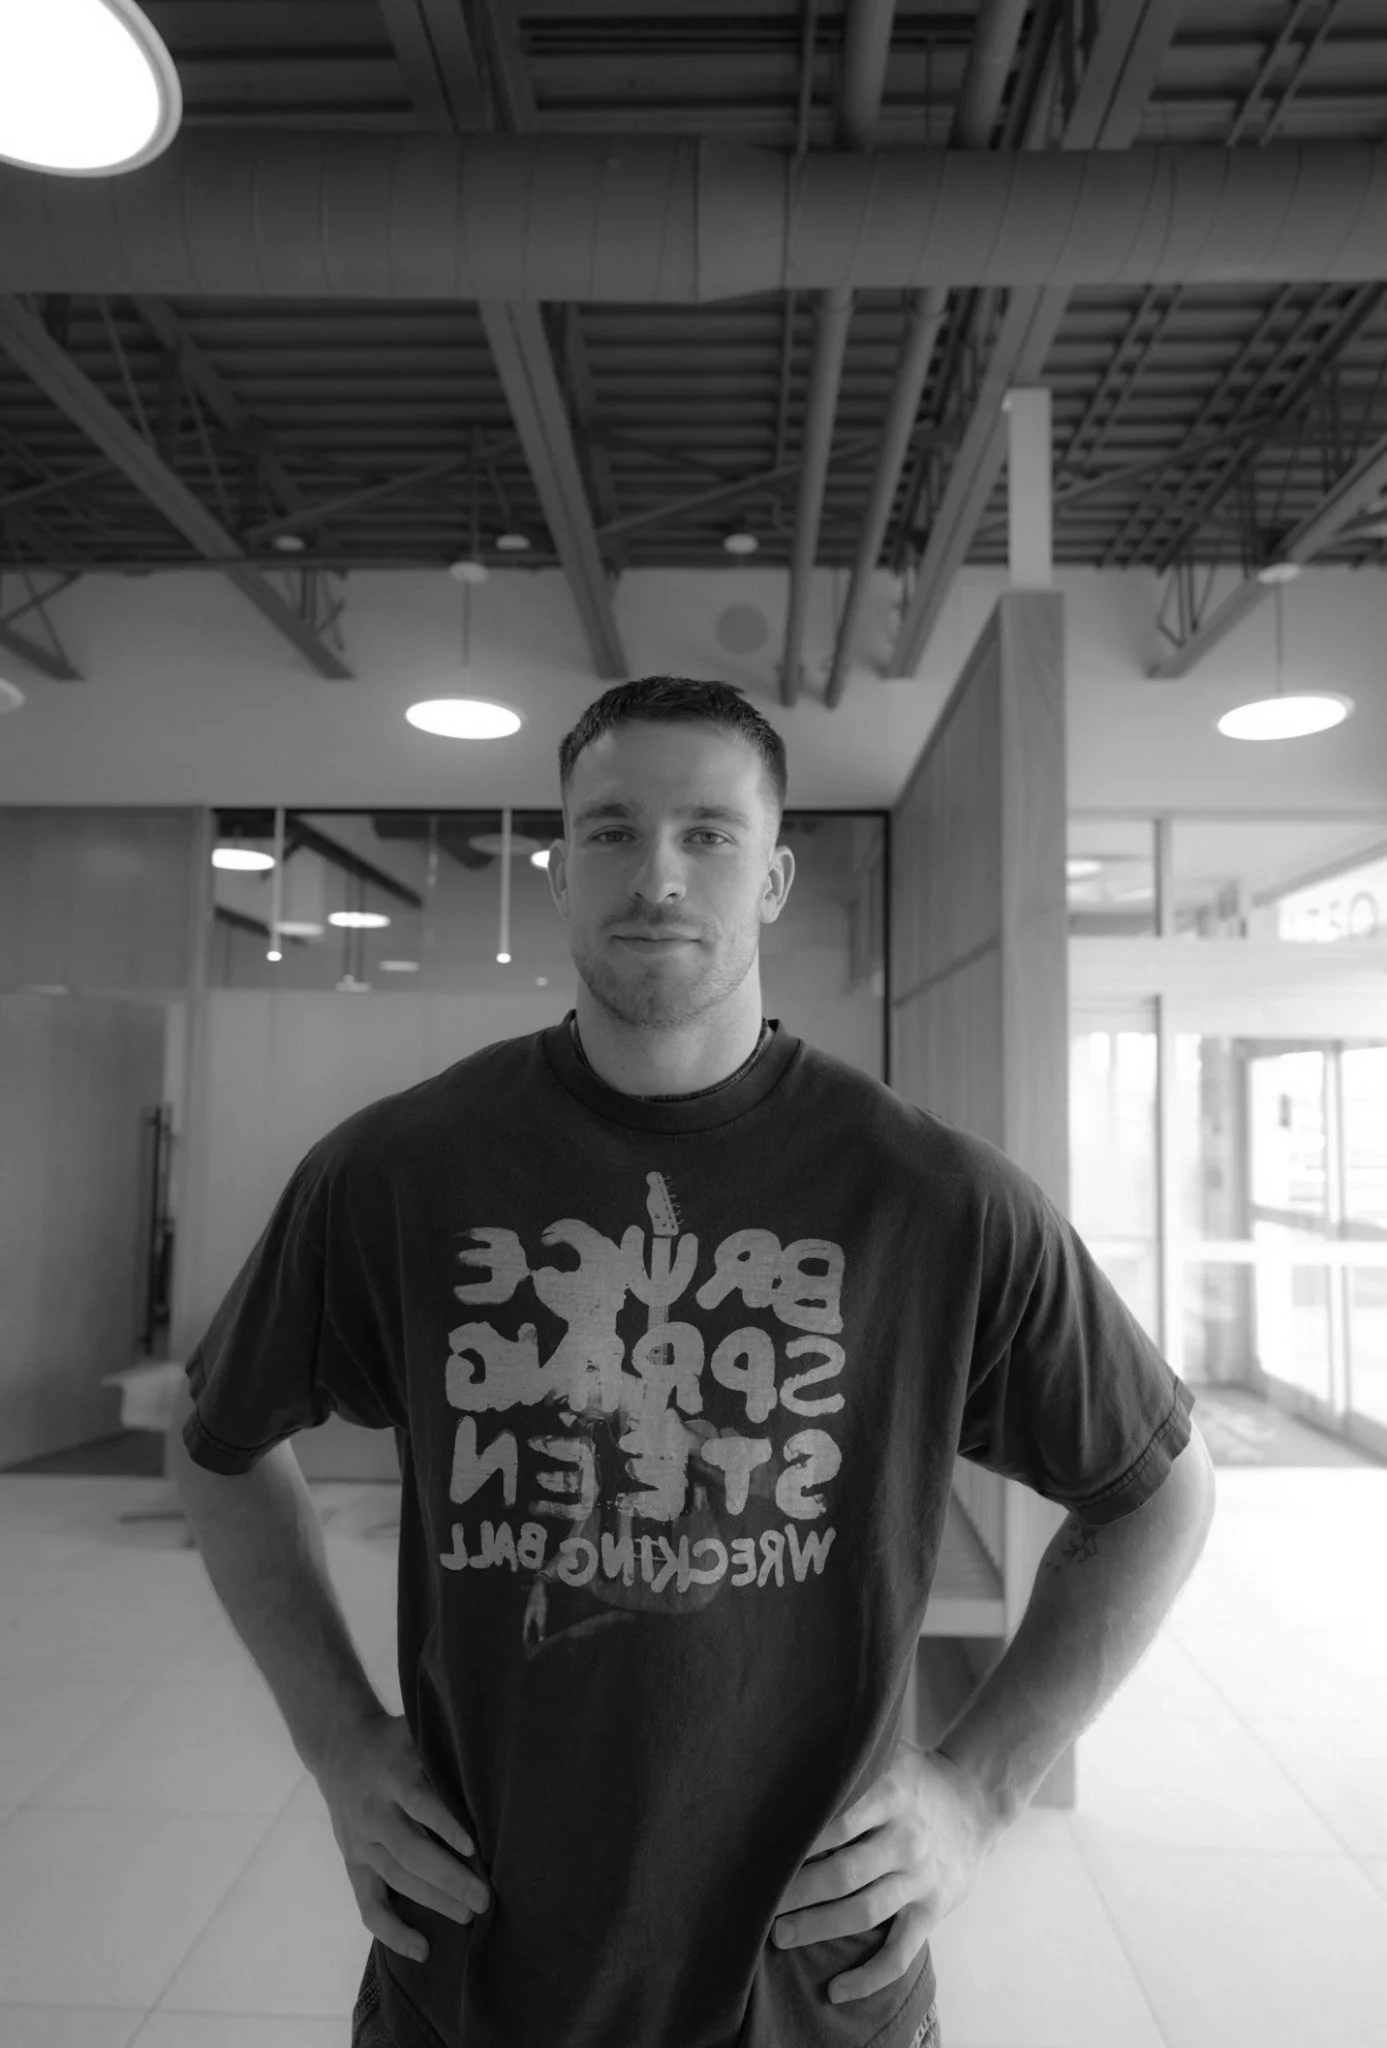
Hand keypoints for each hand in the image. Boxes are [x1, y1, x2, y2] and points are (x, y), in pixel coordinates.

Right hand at [317, 1711, 490, 1963]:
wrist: (339, 1747)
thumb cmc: (395, 1743)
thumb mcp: (416, 1735)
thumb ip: (444, 1755)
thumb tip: (493, 1772)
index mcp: (394, 1776)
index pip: (420, 1802)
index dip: (445, 1824)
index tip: (473, 1847)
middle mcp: (375, 1812)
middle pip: (411, 1851)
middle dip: (448, 1877)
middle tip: (483, 1897)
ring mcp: (362, 1843)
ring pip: (396, 1879)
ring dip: (433, 1901)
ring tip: (467, 1915)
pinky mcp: (354, 1865)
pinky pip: (369, 1907)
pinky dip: (393, 1932)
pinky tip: (422, 1949)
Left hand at [770, 1741, 1002, 2004]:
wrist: (977, 1799)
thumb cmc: (915, 1778)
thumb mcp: (887, 1755)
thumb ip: (849, 1765)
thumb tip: (788, 1769)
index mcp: (892, 1795)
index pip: (840, 1821)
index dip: (802, 1842)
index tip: (765, 1854)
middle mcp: (906, 1839)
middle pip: (844, 1872)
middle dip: (798, 1892)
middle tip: (759, 1903)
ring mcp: (920, 1878)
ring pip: (864, 1912)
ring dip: (818, 1927)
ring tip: (780, 1935)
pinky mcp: (932, 1910)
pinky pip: (900, 1952)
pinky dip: (869, 1976)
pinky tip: (837, 1990)